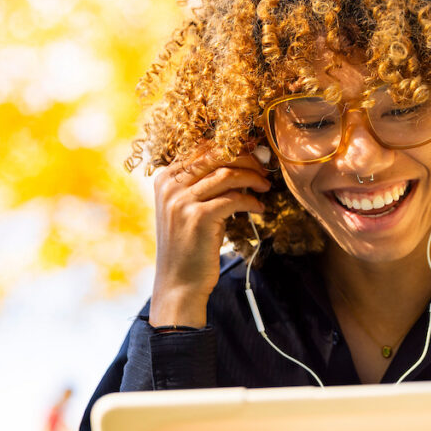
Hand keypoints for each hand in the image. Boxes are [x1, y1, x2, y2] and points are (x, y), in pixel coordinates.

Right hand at [148, 145, 270, 327]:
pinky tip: (259, 209)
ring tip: (265, 186)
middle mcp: (170, 185)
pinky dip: (252, 201)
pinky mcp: (199, 216)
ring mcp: (182, 200)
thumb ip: (202, 185)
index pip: (202, 148)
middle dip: (246, 159)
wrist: (178, 283)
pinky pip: (235, 198)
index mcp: (165, 179)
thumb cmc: (187, 246)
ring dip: (253, 178)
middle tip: (264, 169)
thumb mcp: (186, 209)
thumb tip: (237, 163)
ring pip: (228, 173)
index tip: (253, 154)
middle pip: (216, 155)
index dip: (232, 147)